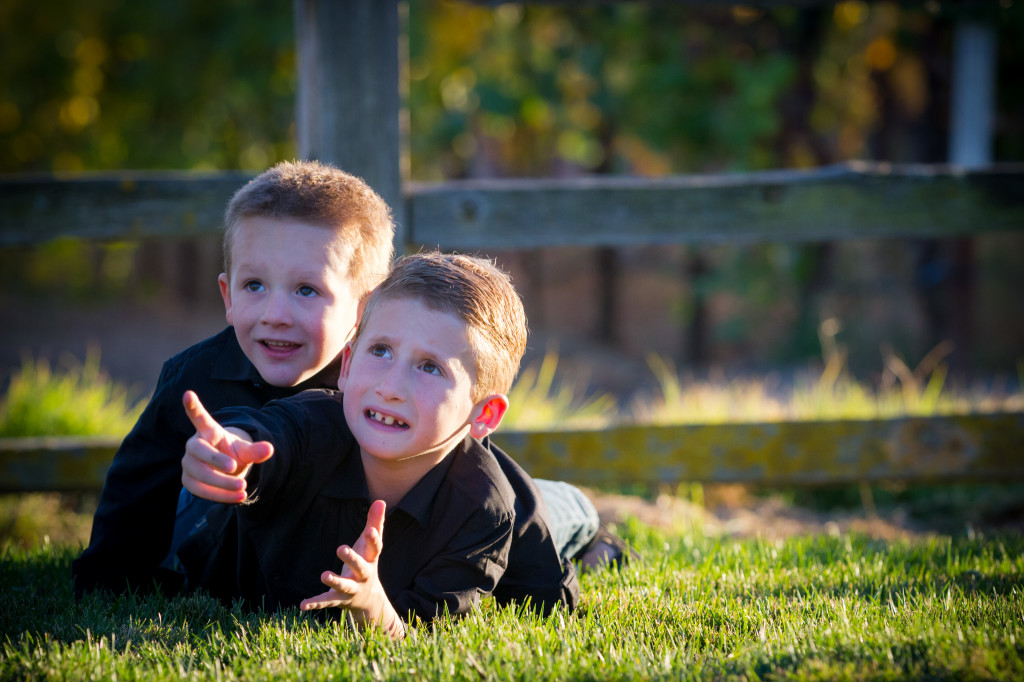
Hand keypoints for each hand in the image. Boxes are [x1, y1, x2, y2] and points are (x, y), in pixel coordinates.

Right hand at [180, 390, 273, 502]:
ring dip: (221, 483)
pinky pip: (200, 490)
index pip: (199, 417)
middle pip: (199, 451)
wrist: (226, 469)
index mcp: (209, 431)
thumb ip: (256, 450)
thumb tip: (270, 448)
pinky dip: (220, 495)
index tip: (188, 393)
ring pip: (199, 474)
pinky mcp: (187, 480)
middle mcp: (194, 445)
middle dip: (215, 460)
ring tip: (243, 488)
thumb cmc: (234, 453)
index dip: (193, 406)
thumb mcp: (247, 450)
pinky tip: (238, 497)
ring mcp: (188, 463)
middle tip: (234, 467)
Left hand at [300, 500, 403, 638]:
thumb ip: (375, 523)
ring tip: (324, 575)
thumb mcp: (370, 545)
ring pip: (344, 586)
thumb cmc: (367, 563)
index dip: (373, 540)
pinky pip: (326, 602)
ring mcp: (351, 589)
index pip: (375, 549)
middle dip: (352, 559)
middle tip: (340, 548)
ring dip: (335, 581)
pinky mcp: (338, 599)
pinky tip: (302, 604)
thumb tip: (380, 501)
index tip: (369, 530)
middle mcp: (363, 576)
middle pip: (360, 568)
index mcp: (371, 560)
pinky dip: (315, 603)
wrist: (370, 601)